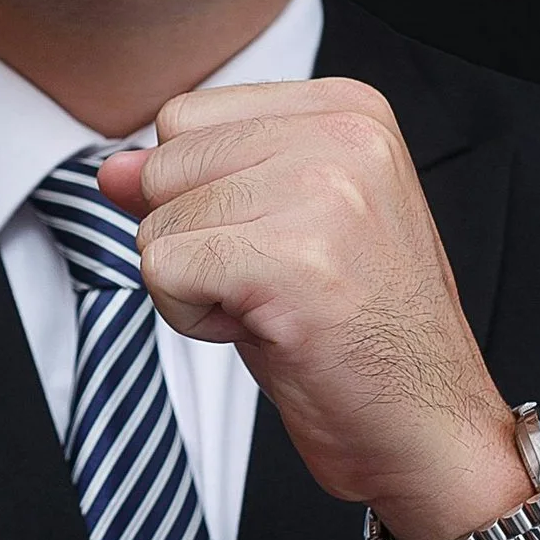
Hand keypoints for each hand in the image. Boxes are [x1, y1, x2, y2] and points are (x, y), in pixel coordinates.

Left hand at [97, 79, 527, 539]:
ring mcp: (323, 193)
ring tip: (277, 310)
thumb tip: (111, 169)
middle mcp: (342, 137)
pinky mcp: (292, 260)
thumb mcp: (278, 230)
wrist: (428, 429)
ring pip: (157, 221)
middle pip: (166, 164)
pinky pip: (162, 270)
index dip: (201, 196)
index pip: (188, 118)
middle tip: (277, 286)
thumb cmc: (362, 338)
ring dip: (195, 285)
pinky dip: (192, 319)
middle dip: (193, 239)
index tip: (278, 244)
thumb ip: (200, 183)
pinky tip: (267, 333)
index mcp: (348, 110)